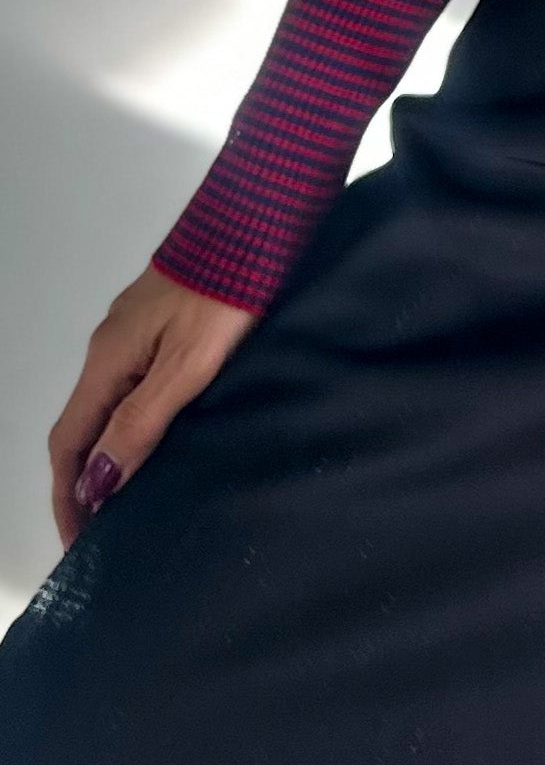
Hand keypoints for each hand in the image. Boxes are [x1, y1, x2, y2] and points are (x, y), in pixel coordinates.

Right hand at [48, 264, 257, 548]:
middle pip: (82, 427)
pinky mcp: (163, 321)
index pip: (69, 443)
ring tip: (131, 498)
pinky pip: (133, 385)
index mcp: (107, 360)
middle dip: (85, 482)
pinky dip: (132, 422)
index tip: (78, 544)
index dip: (69, 496)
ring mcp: (135, 330)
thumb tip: (97, 482)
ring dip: (109, 453)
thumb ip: (142, 420)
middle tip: (104, 531)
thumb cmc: (227, 292)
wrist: (256, 220)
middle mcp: (110, 346)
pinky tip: (160, 437)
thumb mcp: (188, 365)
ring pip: (108, 405)